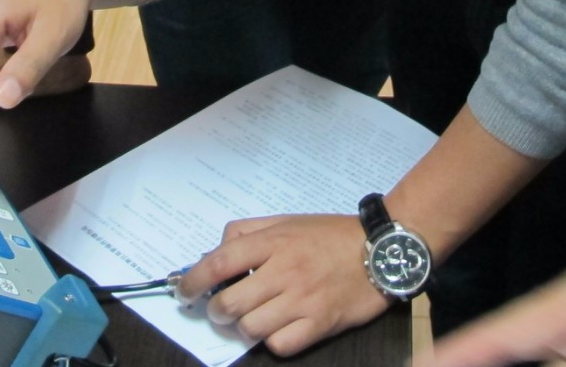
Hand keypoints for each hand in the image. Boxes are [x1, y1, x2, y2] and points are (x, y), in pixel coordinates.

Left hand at [178, 213, 388, 355]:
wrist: (381, 250)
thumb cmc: (330, 235)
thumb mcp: (287, 220)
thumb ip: (248, 232)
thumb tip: (214, 253)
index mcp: (273, 242)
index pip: (220, 263)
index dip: (194, 280)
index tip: (184, 291)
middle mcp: (285, 271)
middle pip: (230, 303)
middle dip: (217, 311)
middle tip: (221, 309)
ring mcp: (303, 300)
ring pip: (251, 328)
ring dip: (243, 328)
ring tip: (250, 319)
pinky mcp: (320, 324)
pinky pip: (281, 344)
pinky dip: (273, 341)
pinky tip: (278, 328)